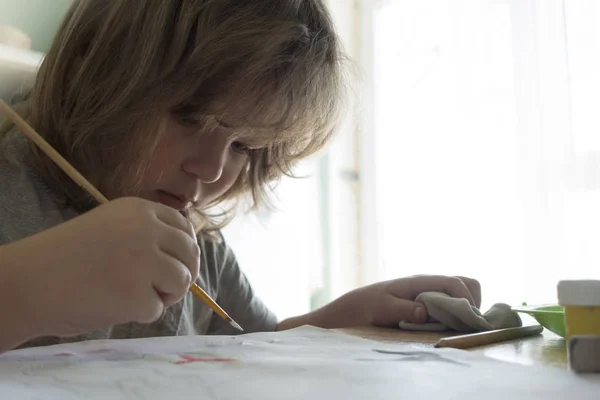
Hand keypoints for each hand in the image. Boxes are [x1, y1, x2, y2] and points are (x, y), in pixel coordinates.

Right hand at [4, 197, 199, 339]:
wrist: (26, 283)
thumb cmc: (64, 258)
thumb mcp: (109, 227)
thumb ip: (144, 233)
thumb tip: (185, 254)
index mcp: (138, 210)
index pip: (184, 227)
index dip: (185, 249)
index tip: (177, 263)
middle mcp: (146, 229)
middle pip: (189, 253)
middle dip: (184, 274)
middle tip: (166, 289)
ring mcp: (143, 261)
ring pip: (181, 281)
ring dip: (165, 295)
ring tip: (134, 296)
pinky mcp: (137, 295)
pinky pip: (157, 309)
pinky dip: (140, 314)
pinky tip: (113, 306)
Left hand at [311, 275, 480, 328]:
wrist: (351, 308)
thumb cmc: (365, 307)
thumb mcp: (382, 309)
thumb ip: (404, 309)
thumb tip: (425, 311)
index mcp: (418, 281)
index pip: (454, 282)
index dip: (467, 300)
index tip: (467, 321)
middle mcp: (426, 283)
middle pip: (464, 282)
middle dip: (472, 301)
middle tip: (466, 324)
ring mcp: (427, 291)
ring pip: (460, 290)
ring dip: (466, 306)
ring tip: (459, 326)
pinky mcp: (425, 300)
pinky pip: (450, 300)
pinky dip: (457, 310)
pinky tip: (449, 325)